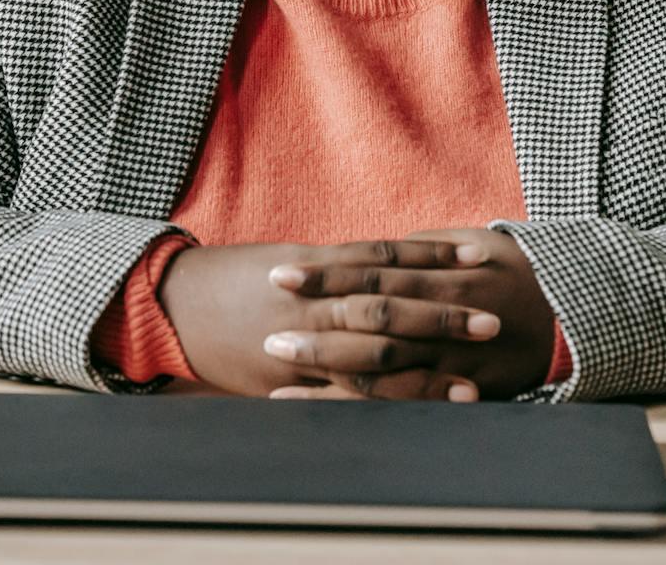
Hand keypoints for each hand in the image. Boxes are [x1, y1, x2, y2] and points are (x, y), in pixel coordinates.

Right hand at [157, 238, 501, 398]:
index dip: (433, 257)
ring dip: (425, 374)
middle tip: (492, 321)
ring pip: (373, 360)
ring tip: (472, 385)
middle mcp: (314, 302)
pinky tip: (415, 410)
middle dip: (442, 319)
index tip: (479, 255)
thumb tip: (381, 267)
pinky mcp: (286, 380)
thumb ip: (334, 267)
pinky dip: (381, 403)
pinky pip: (341, 395)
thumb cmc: (230, 278)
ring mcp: (300, 343)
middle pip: (390, 310)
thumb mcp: (285, 261)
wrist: (173, 302)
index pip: (386, 257)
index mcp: (316, 263)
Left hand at [259, 228, 555, 401]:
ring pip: (386, 363)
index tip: (281, 272)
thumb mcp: (480, 243)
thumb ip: (429, 247)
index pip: (372, 271)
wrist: (578, 315)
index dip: (326, 273)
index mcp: (443, 272)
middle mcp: (444, 311)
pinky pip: (412, 398)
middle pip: (372, 317)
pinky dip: (369, 403)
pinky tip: (333, 405)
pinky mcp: (465, 386)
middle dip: (319, 322)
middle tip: (269, 326)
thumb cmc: (520, 273)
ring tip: (283, 366)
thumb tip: (386, 246)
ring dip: (332, 365)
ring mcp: (454, 354)